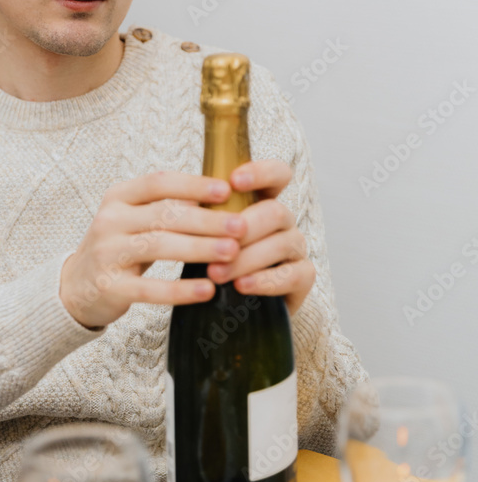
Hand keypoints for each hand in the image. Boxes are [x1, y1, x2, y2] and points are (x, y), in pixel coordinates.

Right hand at [59, 171, 247, 328]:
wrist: (75, 287)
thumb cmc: (119, 247)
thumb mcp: (134, 219)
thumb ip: (167, 207)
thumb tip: (222, 196)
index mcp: (118, 197)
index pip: (158, 182)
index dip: (193, 184)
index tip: (226, 190)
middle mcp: (110, 221)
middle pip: (164, 215)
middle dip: (206, 221)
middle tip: (241, 226)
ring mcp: (107, 254)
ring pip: (159, 247)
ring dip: (199, 249)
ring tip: (232, 253)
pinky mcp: (110, 287)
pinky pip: (150, 288)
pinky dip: (181, 290)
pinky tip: (207, 289)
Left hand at [206, 159, 315, 315]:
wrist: (226, 309)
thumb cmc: (213, 261)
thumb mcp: (204, 234)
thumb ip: (202, 215)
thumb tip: (179, 201)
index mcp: (262, 202)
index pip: (277, 175)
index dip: (261, 172)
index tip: (234, 180)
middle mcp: (283, 221)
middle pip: (275, 211)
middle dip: (244, 226)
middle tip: (213, 244)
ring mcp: (296, 248)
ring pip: (282, 243)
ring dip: (246, 258)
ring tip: (215, 274)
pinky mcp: (302, 278)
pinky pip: (294, 275)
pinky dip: (265, 280)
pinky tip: (242, 285)